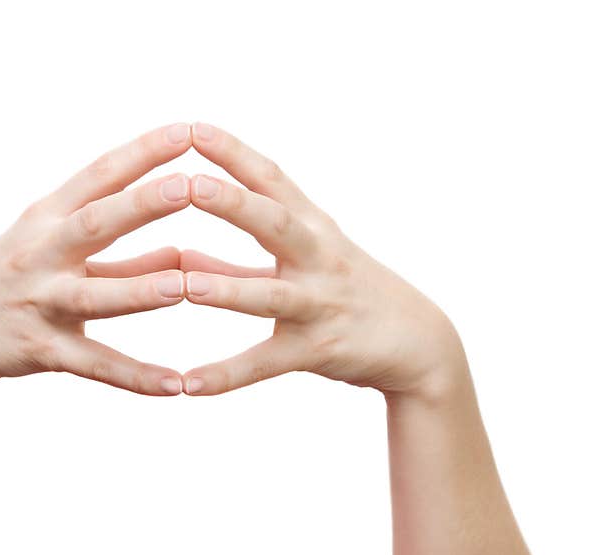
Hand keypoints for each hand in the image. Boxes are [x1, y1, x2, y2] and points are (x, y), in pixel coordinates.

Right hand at [0, 123, 192, 395]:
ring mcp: (38, 302)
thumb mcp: (55, 254)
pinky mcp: (40, 350)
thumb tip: (185, 253)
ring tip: (183, 288)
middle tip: (188, 187)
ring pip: (93, 297)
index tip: (189, 129)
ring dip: (138, 291)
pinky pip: (92, 364)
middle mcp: (40, 253)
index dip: (143, 152)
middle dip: (140, 205)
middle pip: (94, 225)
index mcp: (46, 219)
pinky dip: (133, 376)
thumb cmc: (10, 281)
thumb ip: (123, 259)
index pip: (99, 176)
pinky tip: (174, 385)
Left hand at [180, 123, 464, 399]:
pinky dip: (228, 375)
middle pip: (274, 223)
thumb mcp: (296, 267)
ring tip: (186, 288)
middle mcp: (318, 257)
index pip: (270, 180)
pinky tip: (189, 385)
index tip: (190, 126)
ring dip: (228, 290)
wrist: (420, 343)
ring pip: (272, 295)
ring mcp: (321, 303)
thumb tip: (176, 257)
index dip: (232, 152)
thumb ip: (232, 265)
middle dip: (232, 203)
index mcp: (310, 228)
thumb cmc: (348, 293)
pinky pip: (268, 363)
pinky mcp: (320, 349)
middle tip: (188, 184)